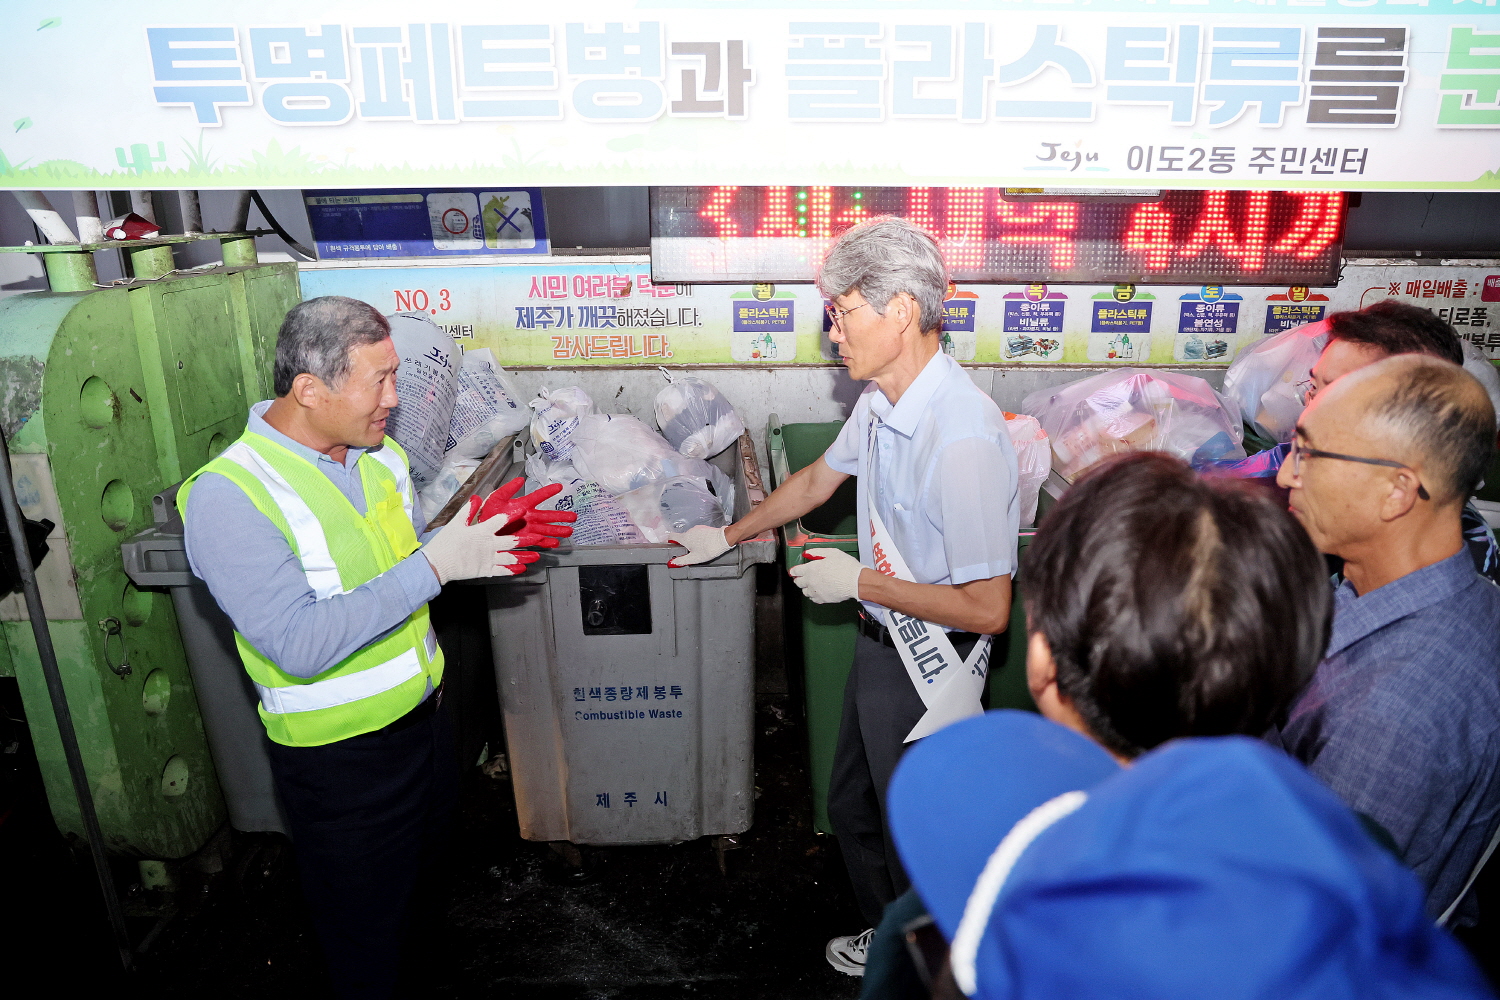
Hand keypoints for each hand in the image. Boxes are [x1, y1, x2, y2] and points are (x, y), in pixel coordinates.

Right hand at [422, 517, 540, 583]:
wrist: (437, 563)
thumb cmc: (446, 542)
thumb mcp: (456, 523)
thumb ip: (468, 511)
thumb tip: (476, 498)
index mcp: (482, 531)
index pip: (501, 520)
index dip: (513, 515)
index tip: (523, 510)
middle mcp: (489, 545)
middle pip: (512, 541)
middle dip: (527, 539)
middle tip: (539, 537)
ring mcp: (489, 559)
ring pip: (511, 557)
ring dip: (525, 556)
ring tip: (537, 555)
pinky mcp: (486, 571)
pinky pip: (503, 571)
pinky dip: (513, 570)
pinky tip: (522, 568)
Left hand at [466, 477, 577, 547]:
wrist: (478, 532)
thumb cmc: (485, 514)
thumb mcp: (495, 499)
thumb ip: (507, 489)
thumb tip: (520, 480)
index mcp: (521, 505)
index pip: (538, 497)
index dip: (548, 492)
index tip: (560, 487)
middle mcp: (526, 517)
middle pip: (547, 516)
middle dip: (561, 517)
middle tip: (573, 517)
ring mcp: (526, 529)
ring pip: (545, 529)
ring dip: (557, 531)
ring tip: (569, 531)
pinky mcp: (522, 540)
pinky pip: (537, 541)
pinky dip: (546, 543)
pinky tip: (554, 543)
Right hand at [667, 525, 729, 566]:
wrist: (724, 539)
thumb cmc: (709, 548)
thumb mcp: (694, 558)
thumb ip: (682, 560)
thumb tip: (671, 563)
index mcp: (685, 537)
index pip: (671, 536)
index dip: (669, 542)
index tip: (672, 547)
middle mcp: (690, 531)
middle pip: (682, 537)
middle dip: (684, 545)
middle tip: (689, 553)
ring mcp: (698, 528)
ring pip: (691, 536)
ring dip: (692, 542)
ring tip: (699, 550)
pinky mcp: (705, 528)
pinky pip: (698, 534)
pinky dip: (699, 540)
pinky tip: (704, 545)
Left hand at [788, 548, 863, 603]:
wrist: (856, 581)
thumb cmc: (846, 566)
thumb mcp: (831, 552)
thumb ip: (817, 552)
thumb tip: (807, 553)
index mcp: (811, 568)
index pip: (795, 571)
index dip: (794, 571)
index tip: (794, 572)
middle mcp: (811, 581)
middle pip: (798, 582)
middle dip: (799, 579)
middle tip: (803, 577)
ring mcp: (816, 591)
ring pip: (805, 592)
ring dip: (806, 588)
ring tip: (813, 584)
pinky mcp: (822, 599)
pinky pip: (813, 599)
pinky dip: (814, 595)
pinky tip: (819, 591)